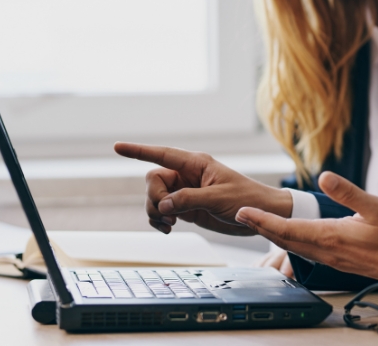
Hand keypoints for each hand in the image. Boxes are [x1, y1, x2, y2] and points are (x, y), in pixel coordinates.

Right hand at [114, 142, 293, 235]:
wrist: (260, 216)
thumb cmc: (246, 199)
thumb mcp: (218, 198)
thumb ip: (189, 200)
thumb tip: (164, 205)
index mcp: (196, 164)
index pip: (162, 154)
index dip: (139, 151)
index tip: (117, 147)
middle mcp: (187, 175)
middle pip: (153, 181)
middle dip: (153, 199)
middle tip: (169, 214)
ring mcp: (185, 192)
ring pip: (154, 198)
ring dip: (155, 212)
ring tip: (171, 224)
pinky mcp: (186, 208)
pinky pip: (162, 211)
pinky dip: (159, 221)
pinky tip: (169, 229)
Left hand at [236, 171, 377, 288]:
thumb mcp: (376, 206)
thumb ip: (348, 192)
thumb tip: (324, 177)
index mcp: (331, 236)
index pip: (287, 229)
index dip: (262, 221)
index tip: (243, 212)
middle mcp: (327, 251)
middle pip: (285, 240)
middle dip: (261, 228)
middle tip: (241, 215)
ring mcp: (332, 260)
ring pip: (295, 248)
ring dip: (274, 236)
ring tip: (258, 224)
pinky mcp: (339, 262)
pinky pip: (307, 253)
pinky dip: (291, 243)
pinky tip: (290, 238)